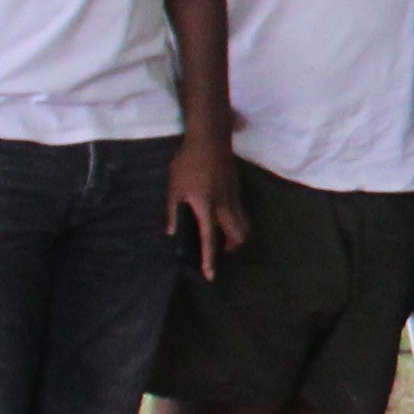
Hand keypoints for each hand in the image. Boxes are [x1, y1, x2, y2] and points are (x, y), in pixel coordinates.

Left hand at [163, 139, 250, 276]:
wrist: (209, 138)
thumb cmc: (187, 162)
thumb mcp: (174, 187)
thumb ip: (173, 211)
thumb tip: (171, 232)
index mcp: (207, 207)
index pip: (210, 240)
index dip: (209, 260)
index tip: (210, 275)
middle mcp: (225, 206)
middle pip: (238, 236)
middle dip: (230, 248)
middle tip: (217, 251)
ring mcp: (233, 197)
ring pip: (243, 225)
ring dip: (235, 236)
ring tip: (220, 237)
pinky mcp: (236, 190)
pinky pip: (240, 213)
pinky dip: (234, 222)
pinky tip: (220, 217)